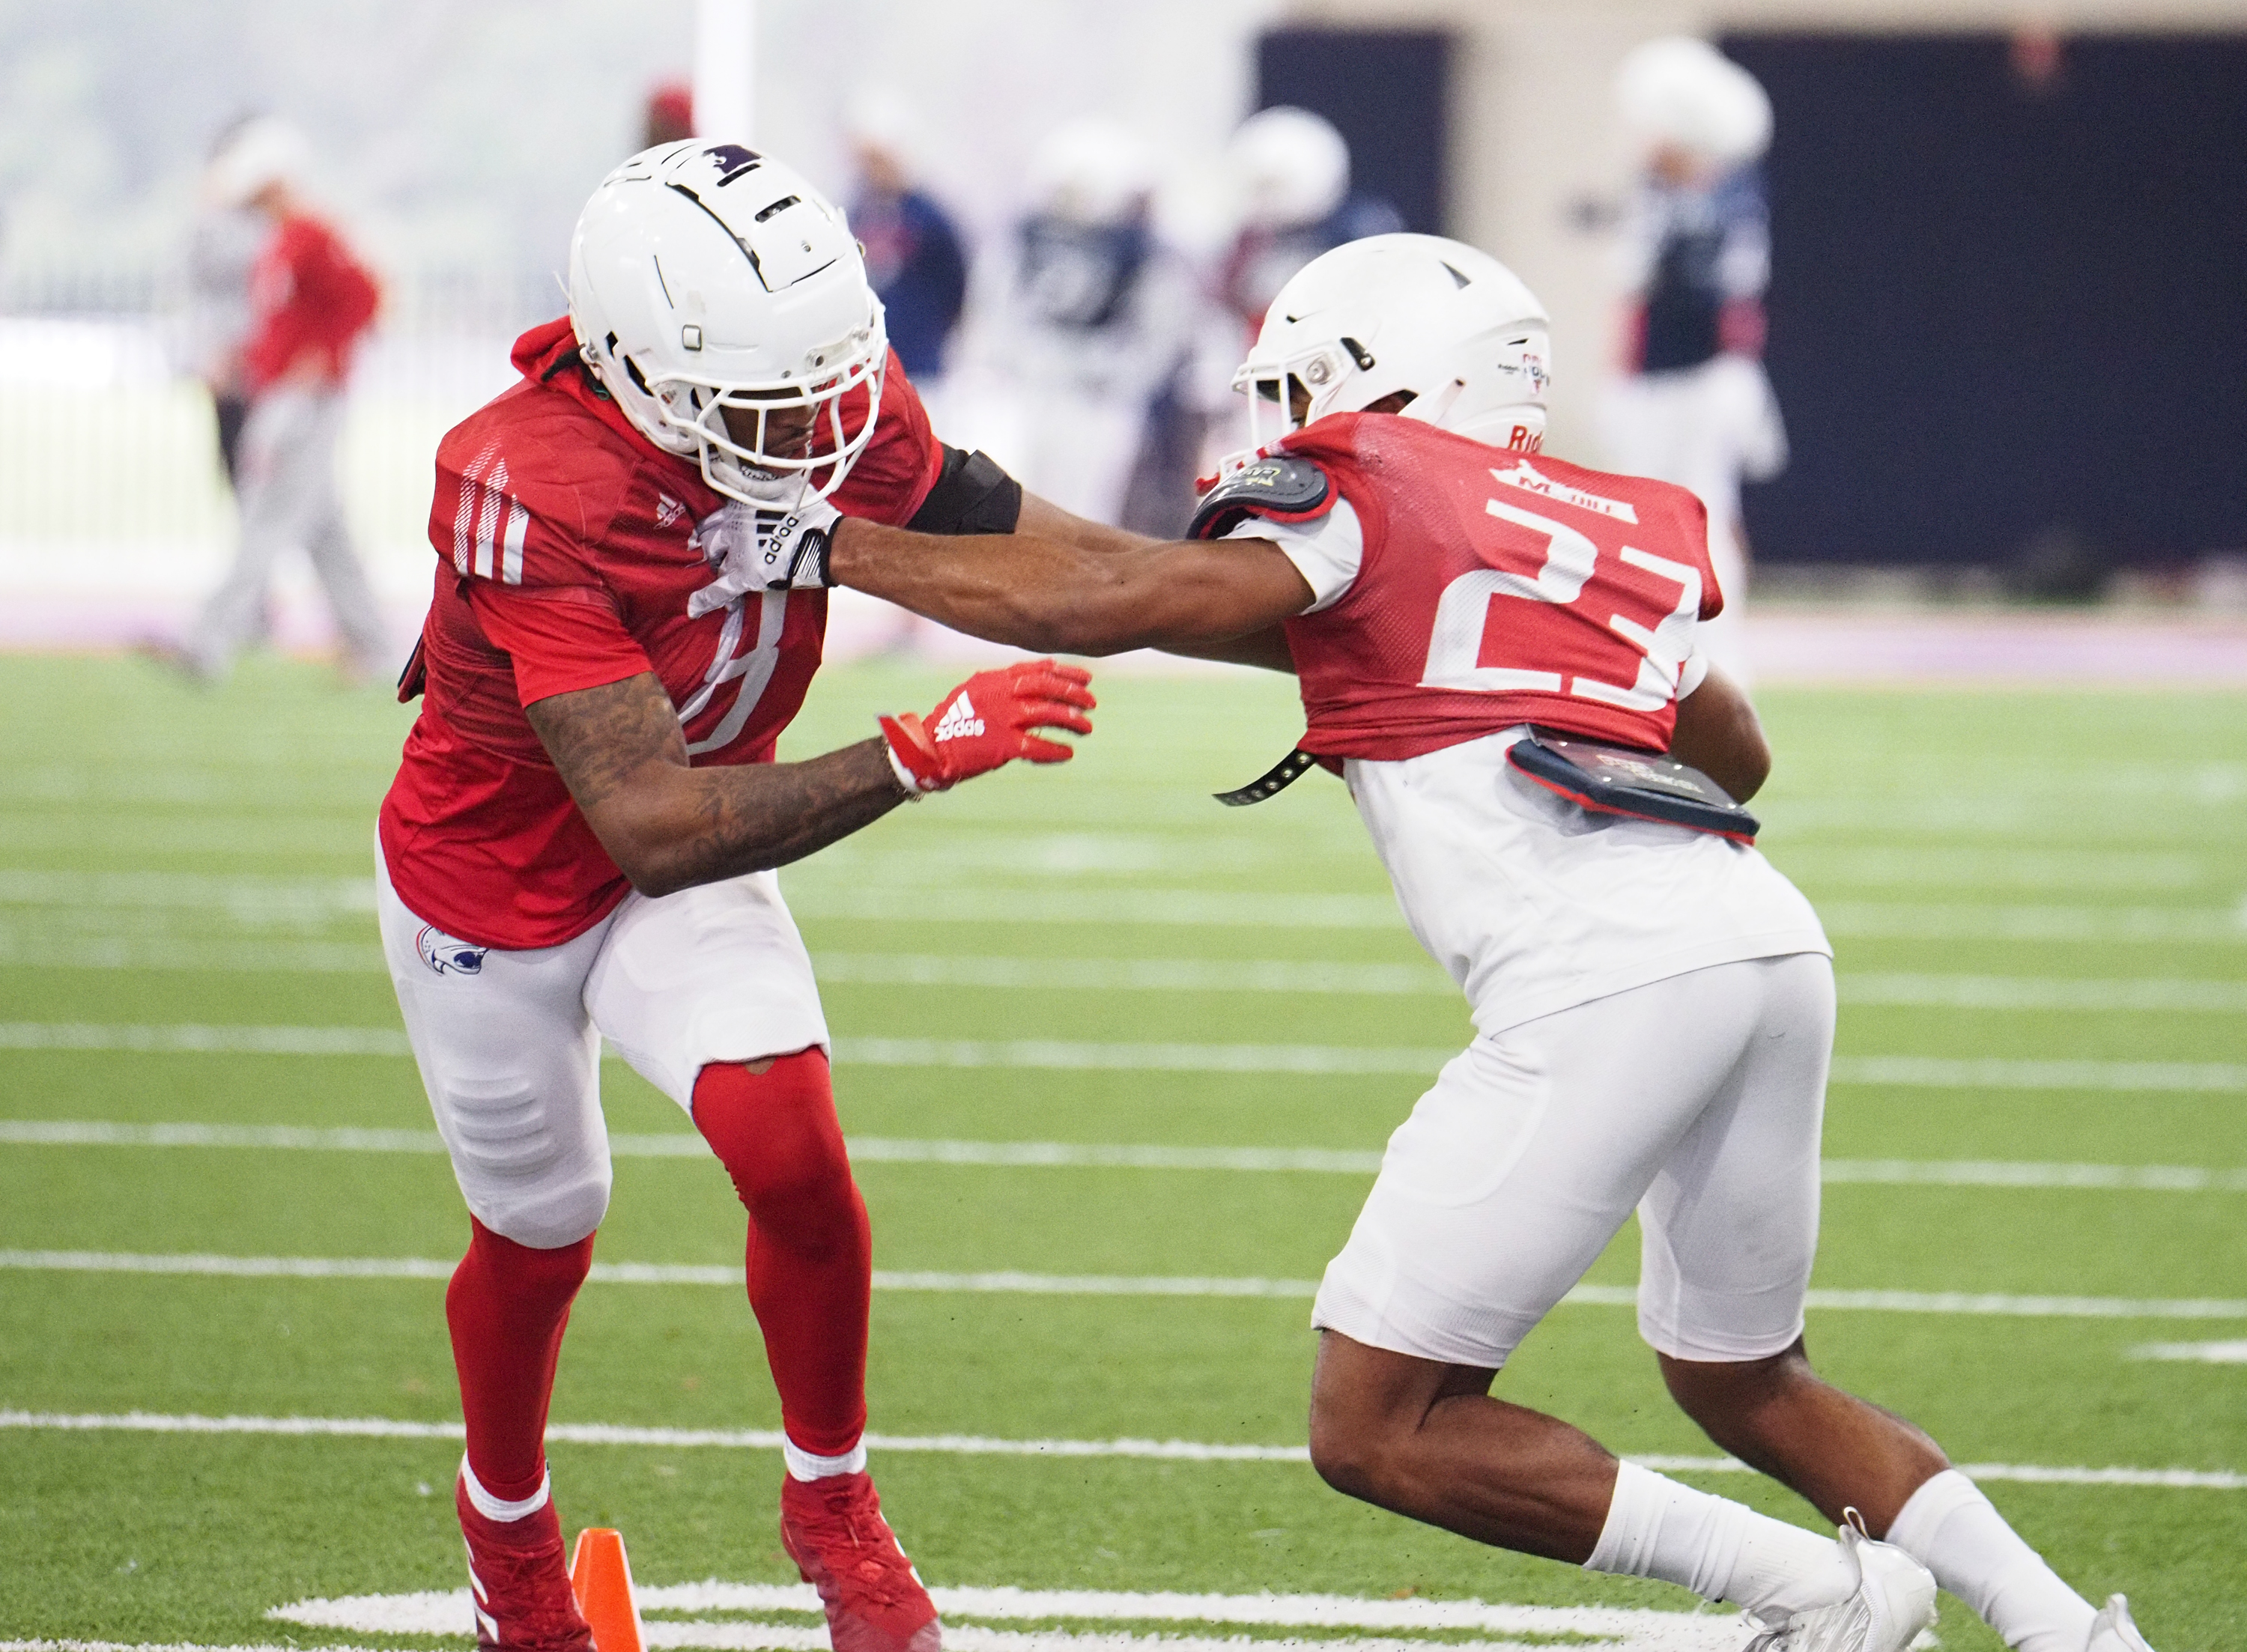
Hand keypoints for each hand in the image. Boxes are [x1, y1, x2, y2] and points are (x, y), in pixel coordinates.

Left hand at [687, 482, 843, 617]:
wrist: (826, 540)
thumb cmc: (813, 515)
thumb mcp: (788, 490)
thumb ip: (772, 488)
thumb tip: (776, 479)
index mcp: (743, 505)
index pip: (715, 517)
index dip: (711, 527)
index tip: (708, 531)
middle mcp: (735, 527)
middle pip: (710, 539)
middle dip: (711, 547)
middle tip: (714, 554)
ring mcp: (739, 552)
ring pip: (716, 563)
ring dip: (718, 568)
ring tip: (720, 573)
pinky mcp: (746, 576)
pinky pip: (720, 589)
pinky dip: (705, 599)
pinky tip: (694, 608)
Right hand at [878, 659, 1095, 793]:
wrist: (929, 748)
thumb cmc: (952, 722)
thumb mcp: (974, 692)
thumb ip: (1001, 686)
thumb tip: (1031, 684)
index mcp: (995, 679)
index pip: (1038, 669)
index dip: (1065, 672)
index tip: (1086, 677)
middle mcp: (1001, 694)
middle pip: (1047, 688)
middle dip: (1074, 694)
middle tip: (1092, 703)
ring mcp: (1003, 719)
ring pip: (1048, 714)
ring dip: (1071, 721)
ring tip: (1086, 728)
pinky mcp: (1002, 746)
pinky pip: (1037, 747)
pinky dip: (1055, 751)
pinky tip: (1067, 754)